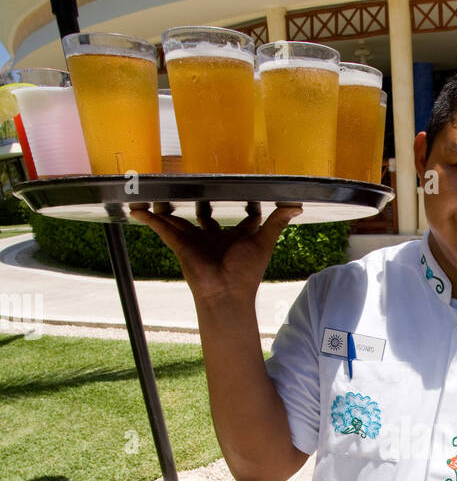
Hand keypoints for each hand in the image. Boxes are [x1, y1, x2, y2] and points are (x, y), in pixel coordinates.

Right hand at [129, 203, 301, 304]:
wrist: (226, 294)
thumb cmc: (246, 272)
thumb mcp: (263, 241)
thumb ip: (277, 222)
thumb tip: (296, 205)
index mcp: (235, 238)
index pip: (240, 218)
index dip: (244, 204)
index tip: (244, 189)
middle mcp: (214, 239)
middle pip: (204, 216)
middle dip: (200, 203)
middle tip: (195, 185)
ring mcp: (194, 242)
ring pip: (178, 220)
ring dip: (167, 209)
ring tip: (156, 193)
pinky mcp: (179, 245)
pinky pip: (161, 228)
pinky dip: (149, 219)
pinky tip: (136, 210)